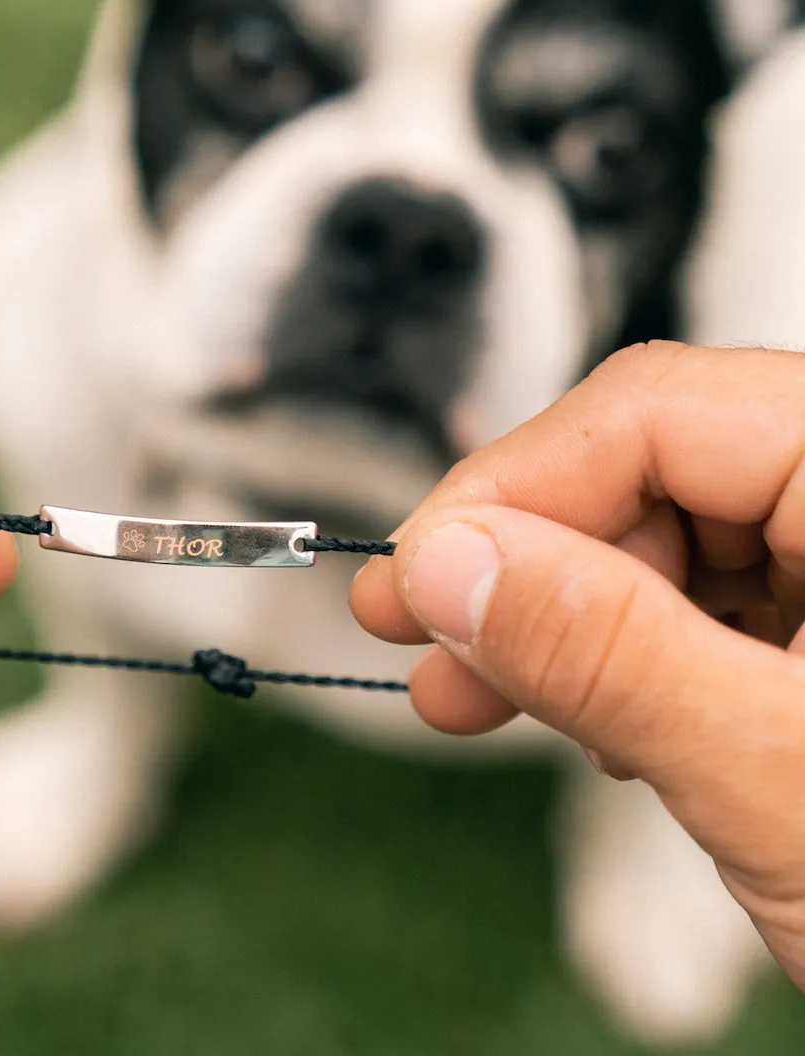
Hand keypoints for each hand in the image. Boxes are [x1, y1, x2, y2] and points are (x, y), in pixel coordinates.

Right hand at [351, 342, 804, 989]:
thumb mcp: (780, 776)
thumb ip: (603, 651)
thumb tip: (447, 562)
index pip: (657, 412)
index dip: (512, 485)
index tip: (420, 569)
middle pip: (648, 471)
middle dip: (520, 562)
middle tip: (419, 631)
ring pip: (656, 541)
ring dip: (552, 618)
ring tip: (468, 691)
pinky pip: (691, 608)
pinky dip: (613, 659)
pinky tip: (576, 714)